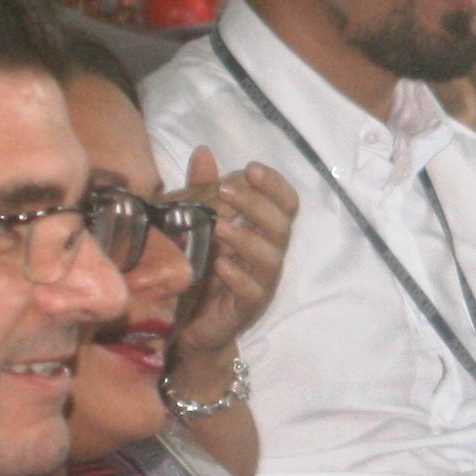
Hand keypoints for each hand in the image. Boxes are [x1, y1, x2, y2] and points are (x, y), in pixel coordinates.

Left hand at [167, 147, 297, 374]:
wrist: (190, 324)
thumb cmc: (200, 269)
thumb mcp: (198, 224)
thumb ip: (204, 190)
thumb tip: (203, 151)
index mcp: (262, 232)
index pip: (285, 204)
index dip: (275, 185)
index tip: (252, 167)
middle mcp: (269, 255)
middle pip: (281, 225)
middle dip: (257, 204)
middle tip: (227, 188)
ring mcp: (261, 282)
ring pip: (270, 258)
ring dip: (247, 239)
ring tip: (220, 226)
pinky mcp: (247, 308)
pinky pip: (252, 291)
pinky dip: (237, 276)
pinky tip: (220, 265)